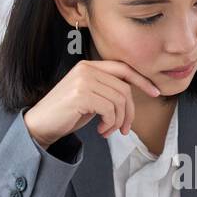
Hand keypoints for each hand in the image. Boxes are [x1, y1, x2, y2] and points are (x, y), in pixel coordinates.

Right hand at [21, 59, 161, 147]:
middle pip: (124, 90)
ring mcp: (83, 80)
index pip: (123, 68)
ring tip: (109, 130)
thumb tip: (132, 96)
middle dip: (129, 113)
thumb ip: (107, 90)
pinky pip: (110, 110)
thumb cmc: (67, 113)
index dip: (142, 80)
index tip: (155, 92)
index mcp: (89, 66)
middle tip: (124, 129)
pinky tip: (101, 130)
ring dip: (118, 121)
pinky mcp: (81, 95)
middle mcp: (86, 69)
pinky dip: (110, 124)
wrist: (41, 124)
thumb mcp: (90, 96)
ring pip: (119, 101)